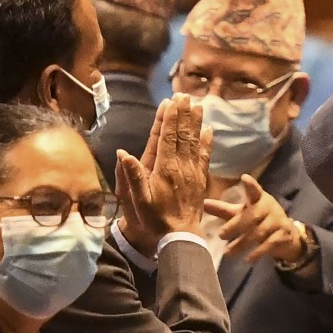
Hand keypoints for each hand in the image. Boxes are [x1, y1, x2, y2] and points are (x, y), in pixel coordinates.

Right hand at [115, 95, 211, 252]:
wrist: (180, 237)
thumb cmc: (155, 220)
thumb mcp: (138, 200)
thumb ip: (132, 176)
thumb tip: (123, 153)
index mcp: (165, 169)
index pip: (168, 137)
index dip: (170, 118)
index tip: (173, 101)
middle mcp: (182, 167)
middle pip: (183, 135)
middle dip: (184, 114)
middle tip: (186, 95)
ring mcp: (193, 173)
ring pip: (195, 142)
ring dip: (196, 122)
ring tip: (199, 105)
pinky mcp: (201, 180)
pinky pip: (205, 157)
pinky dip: (207, 142)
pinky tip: (209, 131)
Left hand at [204, 175, 304, 264]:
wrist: (286, 235)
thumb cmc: (259, 220)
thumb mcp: (241, 213)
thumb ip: (223, 209)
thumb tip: (201, 203)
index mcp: (258, 199)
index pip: (255, 190)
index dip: (251, 185)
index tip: (244, 178)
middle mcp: (269, 207)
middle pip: (252, 216)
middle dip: (236, 226)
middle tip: (221, 235)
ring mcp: (278, 221)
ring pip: (258, 233)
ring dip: (242, 244)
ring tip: (227, 253)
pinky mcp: (283, 235)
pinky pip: (268, 245)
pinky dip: (257, 253)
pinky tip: (247, 260)